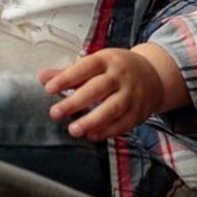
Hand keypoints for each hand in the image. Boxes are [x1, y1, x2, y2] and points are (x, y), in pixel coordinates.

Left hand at [39, 44, 183, 141]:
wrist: (154, 75)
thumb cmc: (117, 69)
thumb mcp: (95, 64)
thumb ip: (68, 73)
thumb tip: (42, 77)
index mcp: (106, 60)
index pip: (85, 67)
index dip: (66, 77)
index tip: (49, 88)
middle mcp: (120, 76)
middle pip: (97, 89)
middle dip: (75, 102)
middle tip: (55, 113)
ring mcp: (132, 94)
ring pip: (112, 108)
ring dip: (92, 120)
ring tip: (73, 130)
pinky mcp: (139, 112)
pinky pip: (123, 123)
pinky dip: (107, 131)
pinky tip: (92, 135)